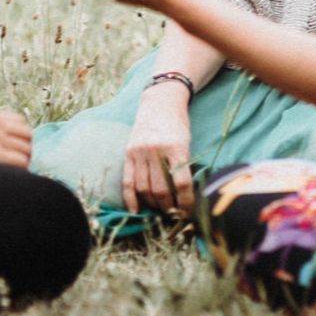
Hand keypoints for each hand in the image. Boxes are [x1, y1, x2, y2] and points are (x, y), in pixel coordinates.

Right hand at [122, 88, 194, 213]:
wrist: (160, 101)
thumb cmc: (178, 124)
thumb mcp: (187, 142)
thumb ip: (184, 166)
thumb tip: (183, 196)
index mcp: (176, 147)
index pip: (181, 183)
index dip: (185, 202)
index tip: (187, 212)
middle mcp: (156, 150)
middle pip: (161, 189)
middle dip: (168, 206)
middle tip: (173, 214)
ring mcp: (140, 151)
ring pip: (144, 188)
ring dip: (152, 204)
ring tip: (160, 210)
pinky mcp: (128, 152)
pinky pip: (128, 180)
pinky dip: (131, 198)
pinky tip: (136, 210)